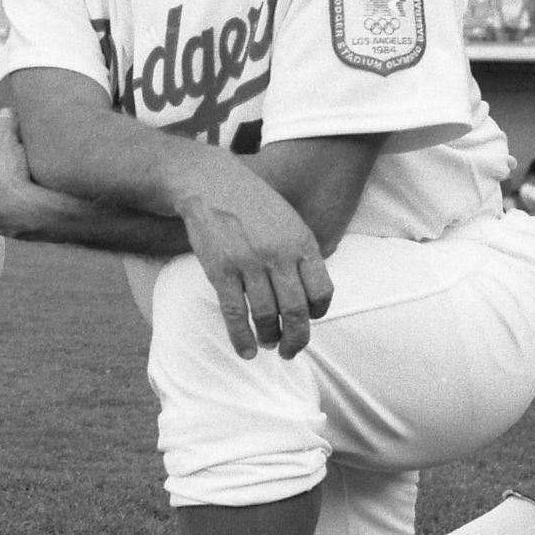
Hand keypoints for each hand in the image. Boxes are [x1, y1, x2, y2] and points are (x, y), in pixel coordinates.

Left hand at [0, 109, 46, 237]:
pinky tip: (26, 192)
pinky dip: (14, 194)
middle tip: (24, 147)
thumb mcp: (6, 138)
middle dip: (6, 149)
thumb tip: (5, 112)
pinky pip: (5, 201)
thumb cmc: (7, 171)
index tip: (17, 128)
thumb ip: (5, 121)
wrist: (19, 214)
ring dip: (10, 173)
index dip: (1, 126)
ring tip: (28, 170)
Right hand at [174, 162, 332, 360]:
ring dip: (269, 338)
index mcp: (301, 243)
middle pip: (296, 312)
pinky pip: (235, 313)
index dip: (317, 314)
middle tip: (291, 350)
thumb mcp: (289, 221)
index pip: (322, 292)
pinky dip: (242, 338)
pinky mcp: (222, 270)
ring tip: (268, 344)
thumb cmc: (253, 204)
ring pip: (266, 316)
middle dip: (296, 339)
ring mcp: (249, 263)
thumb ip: (301, 254)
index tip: (308, 320)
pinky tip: (246, 350)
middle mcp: (279, 255)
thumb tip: (310, 295)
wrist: (212, 184)